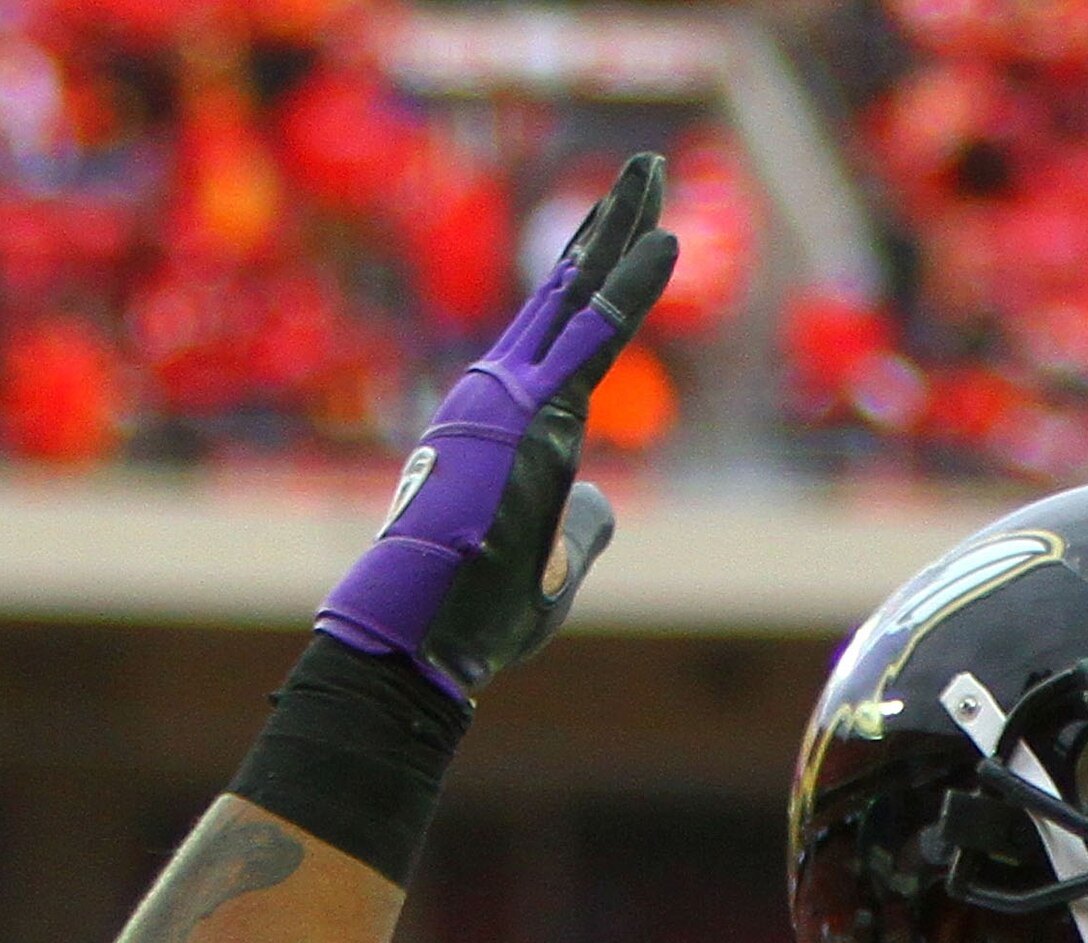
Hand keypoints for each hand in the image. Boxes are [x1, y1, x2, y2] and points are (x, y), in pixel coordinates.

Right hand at [315, 155, 675, 703]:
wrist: (421, 627)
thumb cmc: (477, 610)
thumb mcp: (548, 562)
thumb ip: (578, 520)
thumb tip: (604, 500)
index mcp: (498, 423)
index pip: (553, 337)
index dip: (589, 283)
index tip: (615, 237)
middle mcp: (498, 392)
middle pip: (563, 291)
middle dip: (603, 227)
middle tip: (641, 171)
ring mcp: (512, 395)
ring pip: (577, 294)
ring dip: (619, 229)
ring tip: (652, 170)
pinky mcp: (535, 412)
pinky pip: (594, 335)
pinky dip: (631, 287)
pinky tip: (666, 242)